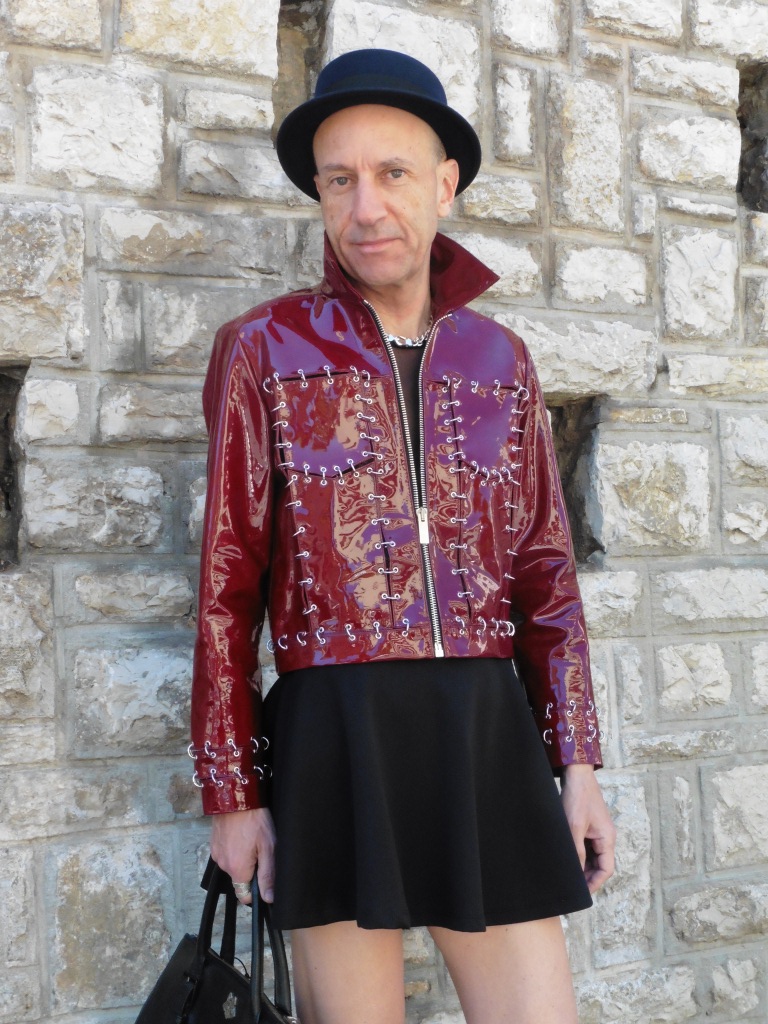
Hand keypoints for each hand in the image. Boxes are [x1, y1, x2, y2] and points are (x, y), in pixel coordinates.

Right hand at [210, 807, 275, 904]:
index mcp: (236, 869)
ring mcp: (216, 853)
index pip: (244, 895)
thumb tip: (269, 898)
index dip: (256, 890)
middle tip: (261, 850)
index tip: (264, 875)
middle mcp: (223, 864)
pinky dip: (234, 849)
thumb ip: (268, 875)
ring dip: (242, 858)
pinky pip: (226, 853)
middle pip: (239, 879)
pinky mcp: (214, 843)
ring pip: (232, 865)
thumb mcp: (268, 847)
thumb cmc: (254, 820)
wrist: (235, 796)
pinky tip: (242, 835)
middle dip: (251, 870)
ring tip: (252, 839)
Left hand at [560, 765, 615, 893]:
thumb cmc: (577, 798)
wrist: (575, 774)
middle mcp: (605, 837)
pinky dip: (579, 854)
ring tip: (568, 874)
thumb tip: (575, 871)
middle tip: (573, 885)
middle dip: (588, 876)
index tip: (582, 892)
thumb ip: (577, 850)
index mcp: (607, 838)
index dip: (595, 882)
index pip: (606, 869)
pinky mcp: (588, 826)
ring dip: (583, 866)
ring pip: (592, 856)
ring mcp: (596, 831)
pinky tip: (568, 858)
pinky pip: (586, 846)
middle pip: (600, 864)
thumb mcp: (574, 826)